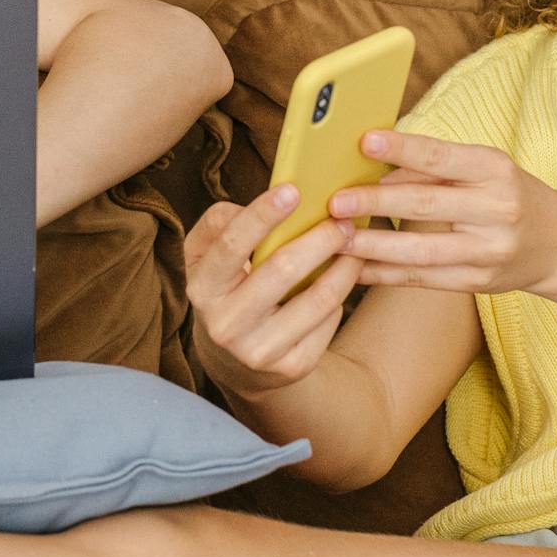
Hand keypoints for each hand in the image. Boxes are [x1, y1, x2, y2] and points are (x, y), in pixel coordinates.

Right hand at [181, 183, 362, 400]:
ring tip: (354, 242)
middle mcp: (226, 325)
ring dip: (344, 264)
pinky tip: (344, 276)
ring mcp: (260, 351)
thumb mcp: (205, 257)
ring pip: (317, 298)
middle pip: (283, 270)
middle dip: (319, 238)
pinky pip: (329, 320)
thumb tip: (257, 207)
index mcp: (202, 289)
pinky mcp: (292, 366)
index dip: (261, 216)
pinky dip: (341, 292)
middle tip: (342, 219)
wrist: (234, 361)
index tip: (292, 190)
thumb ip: (219, 224)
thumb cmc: (225, 289)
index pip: (231, 246)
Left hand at [329, 130, 556, 298]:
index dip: (402, 149)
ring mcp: (489, 250)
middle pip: (427, 205)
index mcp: (494, 170)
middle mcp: (497, 209)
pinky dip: (386, 274)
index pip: (441, 157)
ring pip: (422, 251)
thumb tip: (374, 174)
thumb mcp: (482, 169)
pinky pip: (424, 279)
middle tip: (335, 202)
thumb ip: (432, 170)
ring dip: (374, 246)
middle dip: (376, 203)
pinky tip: (355, 269)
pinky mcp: (480, 282)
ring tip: (337, 240)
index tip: (364, 142)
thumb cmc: (506, 194)